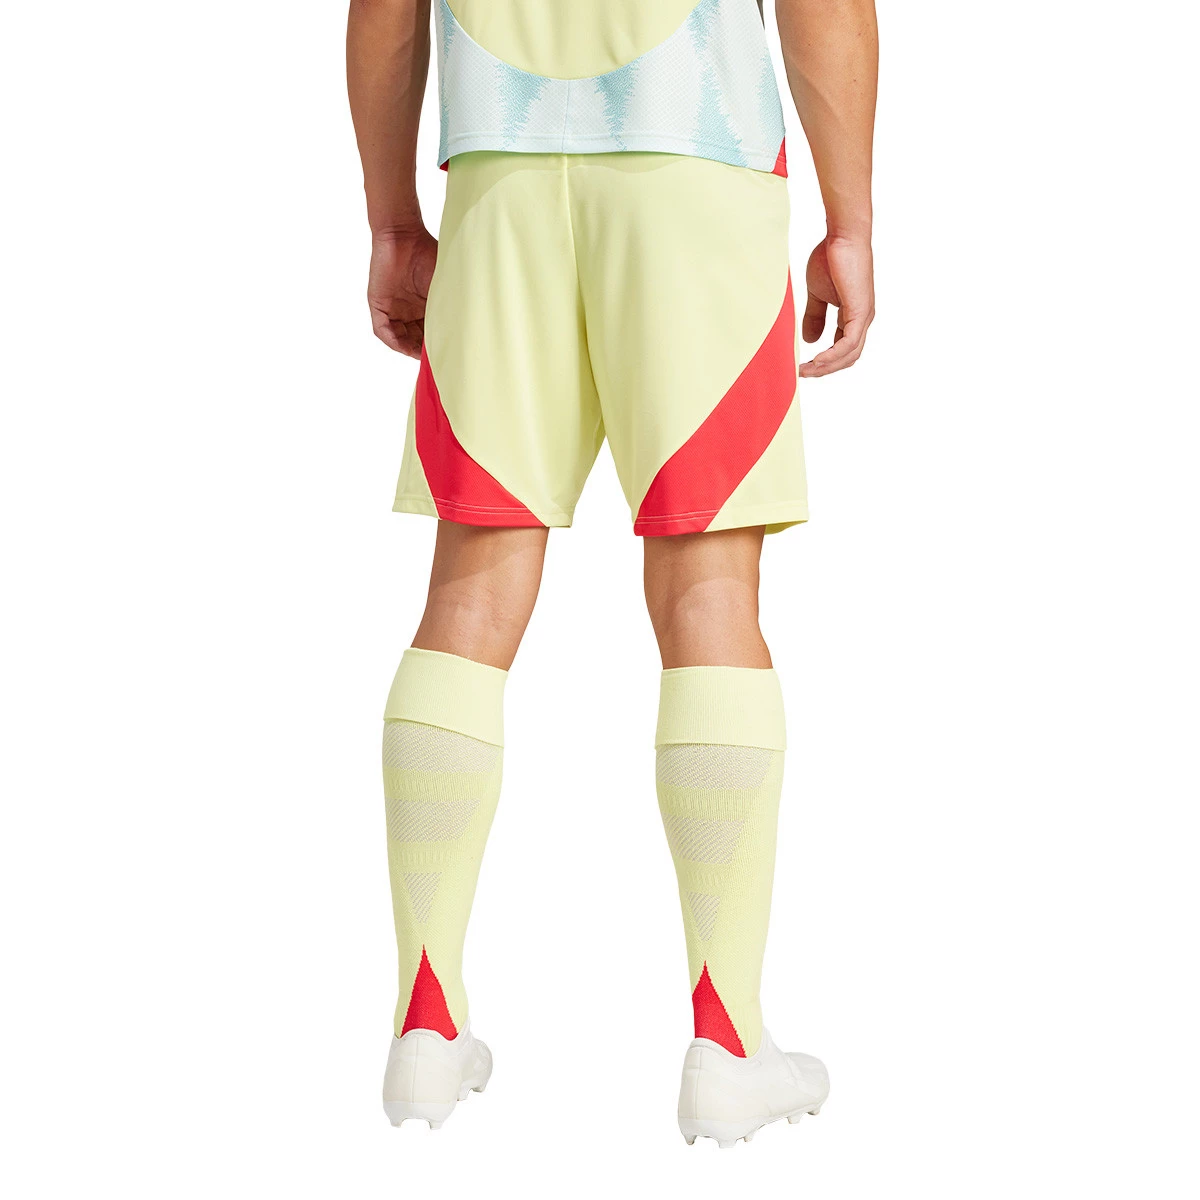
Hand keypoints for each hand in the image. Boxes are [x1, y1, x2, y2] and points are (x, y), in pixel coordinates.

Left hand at [367, 226, 437, 356]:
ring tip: (422, 356)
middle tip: (436, 360)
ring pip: (400, 339)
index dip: (437, 345)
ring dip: (410, 349)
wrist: (404, 236)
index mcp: (425, 307)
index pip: (430, 333)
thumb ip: (450, 307)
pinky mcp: (378, 305)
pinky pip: (383, 331)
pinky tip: (405, 348)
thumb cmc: (429, 255)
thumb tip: (466, 331)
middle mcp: (408, 311)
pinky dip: (394, 341)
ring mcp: (392, 309)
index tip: (449, 354)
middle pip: (415, 340)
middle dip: (424, 352)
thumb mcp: (444, 287)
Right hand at [799, 235, 874, 377]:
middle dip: (824, 370)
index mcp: (853, 316)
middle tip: (802, 374)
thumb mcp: (817, 294)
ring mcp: (863, 317)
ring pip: (848, 355)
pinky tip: (817, 361)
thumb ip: (814, 317)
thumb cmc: (831, 258)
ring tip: (806, 370)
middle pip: (847, 357)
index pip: (842, 349)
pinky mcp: (860, 312)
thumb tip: (810, 341)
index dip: (823, 361)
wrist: (842, 237)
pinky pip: (848, 344)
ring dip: (826, 367)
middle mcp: (862, 320)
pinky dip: (832, 356)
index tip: (802, 366)